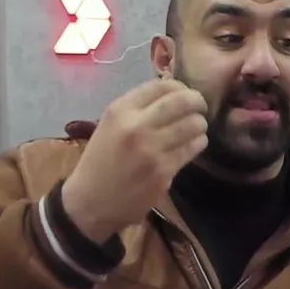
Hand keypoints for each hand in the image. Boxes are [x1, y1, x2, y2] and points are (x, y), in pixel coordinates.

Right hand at [61, 79, 207, 242]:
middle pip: (182, 101)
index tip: (185, 94)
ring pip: (193, 125)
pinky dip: (198, 143)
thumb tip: (174, 93)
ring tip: (198, 127)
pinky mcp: (163, 172)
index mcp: (120, 110)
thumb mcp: (110, 125)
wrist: (89, 203)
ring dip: (200, 124)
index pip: (162, 85)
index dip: (180, 86)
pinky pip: (192, 149)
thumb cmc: (100, 161)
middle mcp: (136, 126)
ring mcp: (151, 150)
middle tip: (200, 107)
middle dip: (197, 101)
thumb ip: (138, 108)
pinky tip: (194, 144)